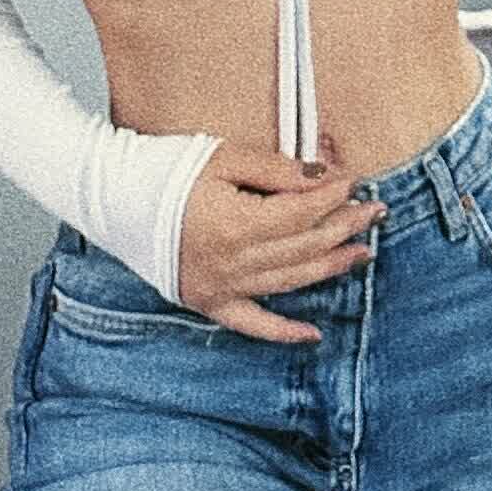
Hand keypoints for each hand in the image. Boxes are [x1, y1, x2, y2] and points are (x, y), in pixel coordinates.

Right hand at [177, 140, 382, 340]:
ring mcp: (220, 289)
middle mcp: (230, 264)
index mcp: (234, 225)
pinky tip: (313, 333)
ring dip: (329, 268)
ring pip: (288, 283)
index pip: (300, 213)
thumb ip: (276, 170)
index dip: (332, 197)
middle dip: (343, 228)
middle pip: (301, 247)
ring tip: (361, 253)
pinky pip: (253, 325)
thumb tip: (322, 176)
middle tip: (373, 213)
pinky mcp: (209, 304)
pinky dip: (283, 332)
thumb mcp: (224, 157)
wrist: (118, 200)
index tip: (355, 182)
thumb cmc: (169, 171)